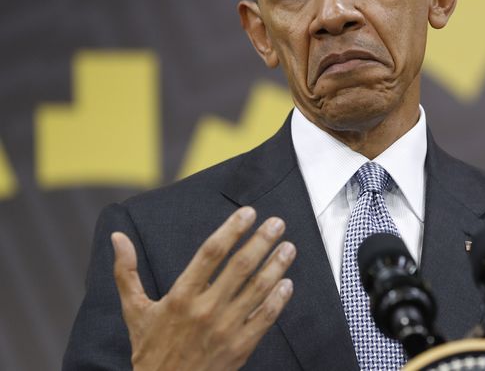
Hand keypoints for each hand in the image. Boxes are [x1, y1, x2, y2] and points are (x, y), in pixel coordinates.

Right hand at [111, 207, 296, 370]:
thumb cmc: (150, 349)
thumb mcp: (134, 311)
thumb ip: (126, 272)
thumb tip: (117, 237)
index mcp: (180, 297)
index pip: (210, 253)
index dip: (232, 230)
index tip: (248, 213)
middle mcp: (205, 310)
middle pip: (240, 267)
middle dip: (262, 241)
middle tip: (277, 223)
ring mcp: (225, 329)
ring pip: (257, 290)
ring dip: (276, 265)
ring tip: (289, 247)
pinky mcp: (240, 347)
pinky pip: (265, 318)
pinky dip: (279, 299)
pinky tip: (287, 283)